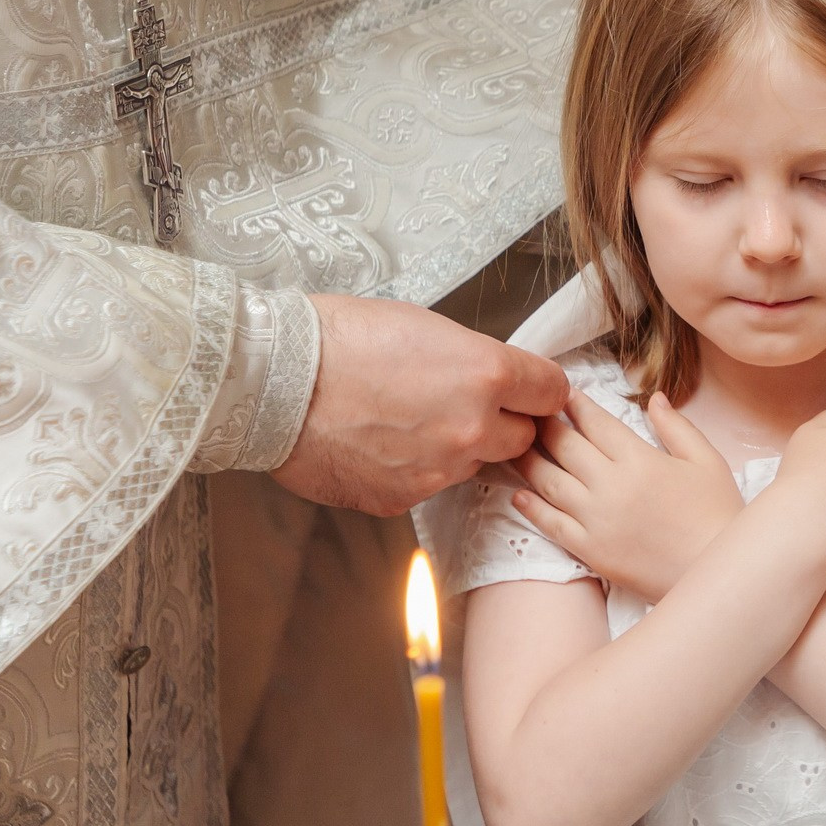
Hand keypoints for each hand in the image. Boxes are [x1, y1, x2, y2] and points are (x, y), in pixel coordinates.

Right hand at [272, 294, 569, 516]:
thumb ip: (470, 360)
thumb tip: (488, 380)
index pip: (552, 392)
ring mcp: (439, 470)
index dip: (539, 389)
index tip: (528, 389)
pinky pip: (427, 486)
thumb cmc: (339, 339)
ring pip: (473, 464)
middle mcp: (472, 427)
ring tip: (408, 421)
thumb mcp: (423, 327)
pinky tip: (380, 444)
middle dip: (502, 423)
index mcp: (485, 374)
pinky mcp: (403, 498)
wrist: (273, 380)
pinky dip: (414, 470)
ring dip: (457, 448)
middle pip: (523, 438)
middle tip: (463, 405)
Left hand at [512, 390, 745, 600]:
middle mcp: (610, 485)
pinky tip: (519, 495)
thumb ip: (677, 427)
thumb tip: (655, 398)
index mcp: (639, 459)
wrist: (714, 572)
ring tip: (516, 446)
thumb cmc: (718, 514)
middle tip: (531, 414)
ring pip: (549, 482)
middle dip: (545, 426)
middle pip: (565, 447)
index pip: (595, 422)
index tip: (560, 394)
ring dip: (529, 460)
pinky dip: (532, 507)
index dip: (575, 405)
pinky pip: (552, 524)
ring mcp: (596, 519)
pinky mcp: (590, 549)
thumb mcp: (706, 461)